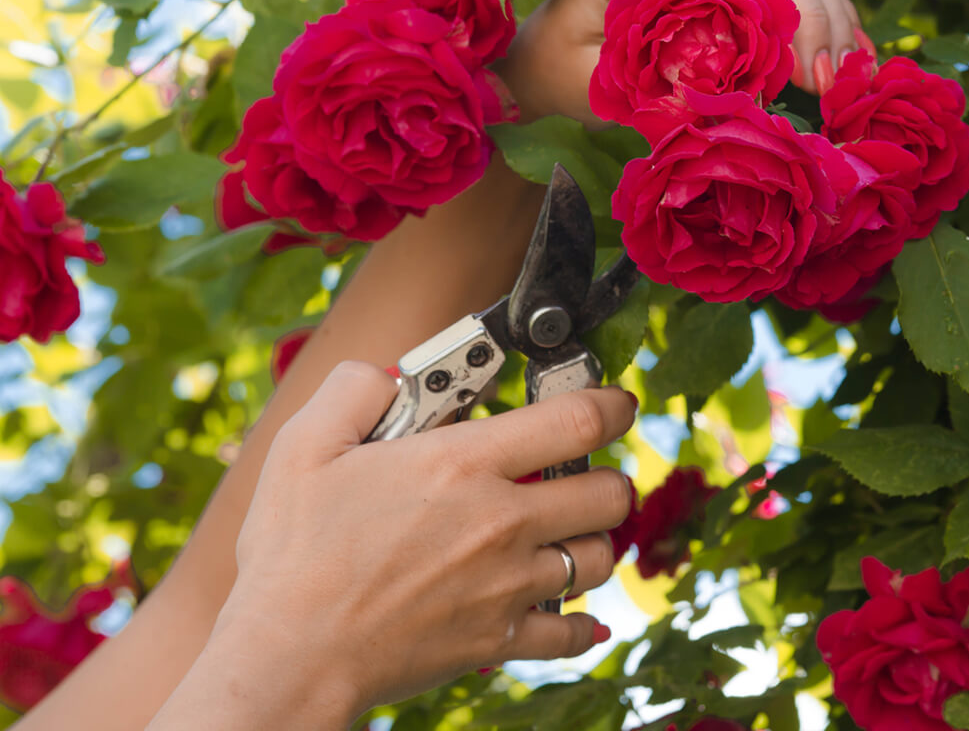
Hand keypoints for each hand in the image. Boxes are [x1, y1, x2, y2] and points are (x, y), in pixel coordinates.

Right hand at [169, 363, 638, 723]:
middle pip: (610, 493)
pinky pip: (571, 631)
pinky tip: (568, 614)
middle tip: (585, 478)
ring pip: (600, 559)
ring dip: (593, 545)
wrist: (291, 654)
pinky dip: (577, 624)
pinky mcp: (500, 638)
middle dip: (608, 480)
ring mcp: (507, 584)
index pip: (576, 422)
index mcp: (461, 465)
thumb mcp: (303, 448)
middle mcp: (501, 522)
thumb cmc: (292, 554)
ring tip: (566, 539)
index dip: (611, 406)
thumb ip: (353, 391)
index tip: (617, 405)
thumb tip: (389, 374)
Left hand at [498, 0, 865, 124]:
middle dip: (814, 15)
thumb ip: (652, 76)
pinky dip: (829, 15)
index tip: (801, 69)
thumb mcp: (593, 75)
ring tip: (842, 79)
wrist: (537, 62)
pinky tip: (851, 56)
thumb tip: (734, 90)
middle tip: (825, 83)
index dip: (786, 3)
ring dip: (831, 17)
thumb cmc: (557, 69)